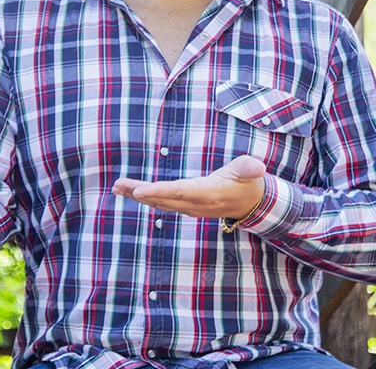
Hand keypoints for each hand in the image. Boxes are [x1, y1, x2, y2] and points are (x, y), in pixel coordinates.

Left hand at [112, 155, 266, 219]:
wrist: (250, 204)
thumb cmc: (248, 181)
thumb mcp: (250, 171)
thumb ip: (250, 168)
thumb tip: (257, 168)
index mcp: (209, 193)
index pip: (180, 192)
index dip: (159, 192)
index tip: (140, 191)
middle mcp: (196, 204)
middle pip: (163, 199)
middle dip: (140, 193)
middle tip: (119, 185)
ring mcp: (189, 207)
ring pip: (159, 203)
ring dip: (137, 195)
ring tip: (117, 186)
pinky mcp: (185, 206)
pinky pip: (161, 203)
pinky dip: (144, 197)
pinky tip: (128, 191)